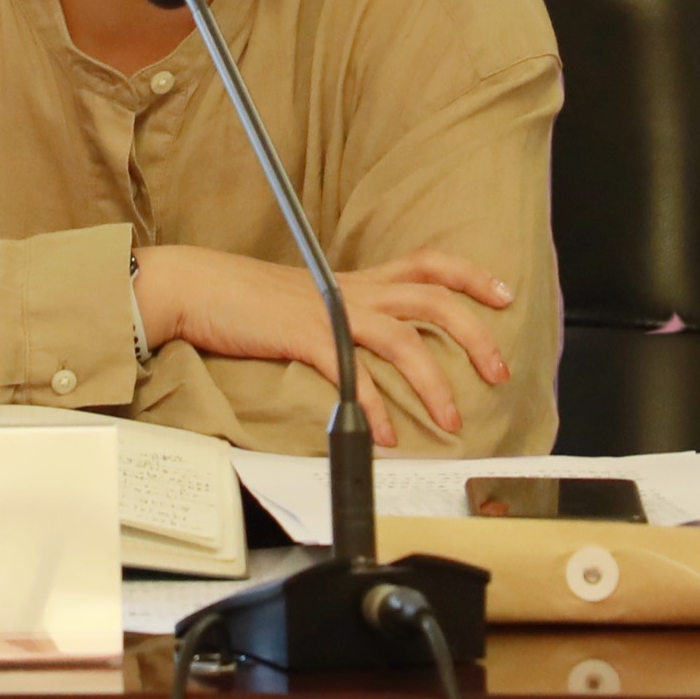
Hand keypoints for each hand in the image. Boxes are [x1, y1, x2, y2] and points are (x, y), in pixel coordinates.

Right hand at [133, 245, 513, 446]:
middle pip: (432, 300)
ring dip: (434, 383)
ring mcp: (330, 310)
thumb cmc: (243, 298)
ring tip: (451, 421)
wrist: (195, 286)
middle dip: (475, 335)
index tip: (503, 295)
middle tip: (498, 372)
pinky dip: (375, 405)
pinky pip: (352, 372)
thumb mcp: (306, 300)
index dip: (471, 276)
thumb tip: (367, 345)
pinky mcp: (304, 335)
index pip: (427, 264)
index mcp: (355, 280)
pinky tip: (388, 434)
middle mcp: (351, 290)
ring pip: (403, 338)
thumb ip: (341, 316)